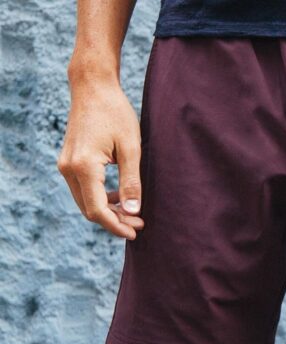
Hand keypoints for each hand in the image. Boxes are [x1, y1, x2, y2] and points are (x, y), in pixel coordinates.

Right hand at [57, 79, 144, 239]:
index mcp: (84, 166)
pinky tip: (120, 198)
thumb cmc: (116, 114)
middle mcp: (69, 169)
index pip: (97, 210)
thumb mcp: (131, 148)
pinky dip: (100, 198)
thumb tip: (133, 212)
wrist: (93, 88)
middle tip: (139, 224)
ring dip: (107, 211)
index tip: (136, 231)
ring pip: (85, 201)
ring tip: (132, 214)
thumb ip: (131, 181)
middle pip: (89, 210)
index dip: (116, 225)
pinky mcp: (69, 162)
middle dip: (114, 221)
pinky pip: (83, 189)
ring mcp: (66, 165)